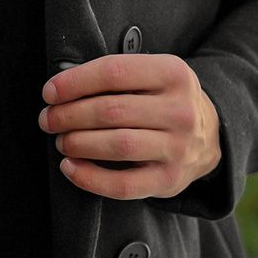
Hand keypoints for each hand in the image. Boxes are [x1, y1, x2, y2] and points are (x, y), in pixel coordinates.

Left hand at [37, 53, 220, 199]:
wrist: (208, 137)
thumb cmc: (165, 101)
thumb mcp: (153, 75)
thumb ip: (115, 77)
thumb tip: (61, 89)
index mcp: (173, 74)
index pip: (114, 72)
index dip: (74, 82)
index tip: (50, 92)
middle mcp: (180, 110)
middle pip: (111, 111)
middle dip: (69, 115)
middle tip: (49, 119)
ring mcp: (178, 147)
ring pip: (117, 145)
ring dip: (78, 143)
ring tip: (61, 141)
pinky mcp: (169, 179)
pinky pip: (123, 185)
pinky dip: (89, 178)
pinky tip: (70, 168)